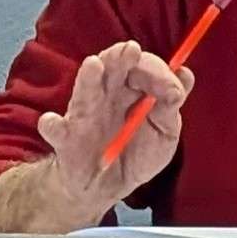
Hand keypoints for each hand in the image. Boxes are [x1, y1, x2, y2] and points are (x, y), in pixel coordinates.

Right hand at [14, 40, 190, 229]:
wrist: (105, 187)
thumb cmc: (135, 153)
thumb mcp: (164, 133)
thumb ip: (171, 107)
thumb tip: (185, 75)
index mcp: (130, 88)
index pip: (142, 66)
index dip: (157, 72)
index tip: (173, 93)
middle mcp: (105, 94)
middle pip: (111, 66)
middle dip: (121, 57)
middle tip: (131, 50)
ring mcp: (83, 114)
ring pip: (84, 90)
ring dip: (88, 77)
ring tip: (94, 65)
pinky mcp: (66, 139)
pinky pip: (55, 129)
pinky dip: (51, 124)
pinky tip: (52, 121)